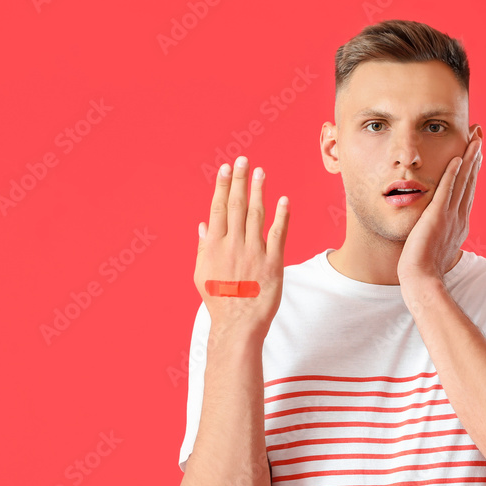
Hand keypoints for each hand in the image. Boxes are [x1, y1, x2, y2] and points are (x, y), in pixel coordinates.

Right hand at [193, 156, 289, 339]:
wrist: (237, 324)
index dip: (223, 186)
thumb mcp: (201, 274)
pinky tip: (283, 199)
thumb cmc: (218, 301)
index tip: (226, 169)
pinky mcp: (273, 264)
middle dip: (240, 181)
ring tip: (260, 172)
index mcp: (214, 247)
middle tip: (244, 161)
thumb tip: (202, 226)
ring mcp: (254, 253)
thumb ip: (203, 248)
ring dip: (258, 191)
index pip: (218, 209)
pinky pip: (278, 235)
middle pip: (237, 206)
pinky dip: (281, 216)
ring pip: (256, 215)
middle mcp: (233, 246)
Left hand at [397, 133, 482, 286]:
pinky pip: (446, 191)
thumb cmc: (425, 268)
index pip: (467, 190)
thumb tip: (438, 230)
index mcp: (459, 222)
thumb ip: (440, 233)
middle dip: (475, 157)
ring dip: (468, 159)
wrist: (422, 279)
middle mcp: (459, 216)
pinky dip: (452, 175)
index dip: (473, 170)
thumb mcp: (437, 246)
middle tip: (479, 136)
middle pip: (469, 181)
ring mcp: (450, 216)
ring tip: (474, 139)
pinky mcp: (437, 217)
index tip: (476, 152)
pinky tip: (456, 159)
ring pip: (462, 182)